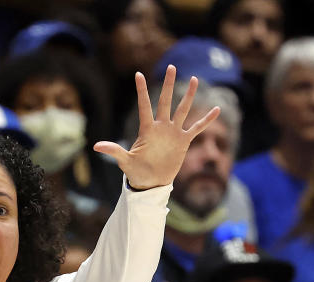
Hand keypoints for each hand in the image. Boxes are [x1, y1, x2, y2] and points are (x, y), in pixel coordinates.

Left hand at [94, 66, 219, 189]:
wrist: (151, 183)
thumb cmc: (136, 172)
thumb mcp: (125, 161)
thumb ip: (114, 150)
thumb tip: (96, 146)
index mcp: (147, 129)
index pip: (144, 106)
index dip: (142, 91)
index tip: (138, 74)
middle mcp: (161, 127)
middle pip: (165, 101)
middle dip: (168, 85)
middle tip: (171, 66)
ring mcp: (173, 133)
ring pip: (182, 110)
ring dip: (189, 96)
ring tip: (194, 79)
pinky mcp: (183, 141)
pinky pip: (196, 128)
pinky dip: (206, 120)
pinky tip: (216, 109)